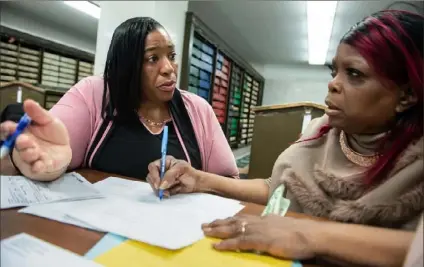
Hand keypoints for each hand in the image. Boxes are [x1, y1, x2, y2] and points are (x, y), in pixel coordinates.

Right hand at [0, 100, 70, 179]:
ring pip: (27, 156)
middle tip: (24, 139)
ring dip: (29, 154)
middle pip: (18, 144)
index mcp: (24, 132)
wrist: (65, 149)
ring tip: (35, 151)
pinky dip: (37, 167)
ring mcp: (32, 157)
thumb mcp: (49, 121)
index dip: (9, 128)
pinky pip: (37, 168)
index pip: (12, 130)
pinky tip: (39, 165)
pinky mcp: (41, 167)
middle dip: (20, 142)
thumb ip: (38, 113)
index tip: (9, 127)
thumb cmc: (53, 135)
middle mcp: (25, 145)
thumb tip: (27, 102)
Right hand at [146, 156, 199, 196]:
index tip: (158, 185)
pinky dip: (163, 193)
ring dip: (160, 190)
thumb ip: (170, 175)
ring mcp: (161, 179)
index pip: (153, 167)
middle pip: (150, 177)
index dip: (153, 175)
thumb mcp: (181, 169)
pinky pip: (158, 191)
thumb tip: (161, 185)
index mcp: (165, 162)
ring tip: (169, 192)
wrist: (196, 183)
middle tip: (162, 191)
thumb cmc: (190, 173)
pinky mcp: (163, 187)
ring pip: (153, 185)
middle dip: (156, 185)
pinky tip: (169, 193)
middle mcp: (161, 170)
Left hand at [201, 214, 319, 259]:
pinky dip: (226, 244)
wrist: (310, 234)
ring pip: (233, 229)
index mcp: (264, 218)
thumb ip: (272, 226)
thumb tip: (266, 228)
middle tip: (204, 225)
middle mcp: (258, 221)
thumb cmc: (301, 233)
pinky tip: (217, 246)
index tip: (217, 220)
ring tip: (205, 232)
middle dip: (218, 223)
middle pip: (234, 221)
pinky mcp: (260, 240)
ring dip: (217, 231)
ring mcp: (259, 230)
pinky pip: (239, 242)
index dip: (228, 219)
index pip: (242, 217)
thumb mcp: (283, 226)